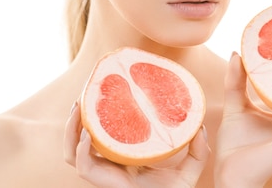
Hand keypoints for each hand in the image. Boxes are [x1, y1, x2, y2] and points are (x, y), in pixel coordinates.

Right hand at [64, 102, 209, 187]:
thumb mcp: (190, 169)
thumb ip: (198, 150)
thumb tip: (200, 127)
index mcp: (123, 156)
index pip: (101, 135)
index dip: (95, 115)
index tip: (99, 93)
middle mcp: (109, 163)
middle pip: (79, 140)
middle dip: (75, 118)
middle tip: (82, 96)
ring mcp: (104, 173)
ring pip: (72, 151)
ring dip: (70, 130)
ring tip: (78, 108)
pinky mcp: (102, 182)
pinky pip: (82, 166)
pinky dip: (80, 150)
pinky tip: (88, 134)